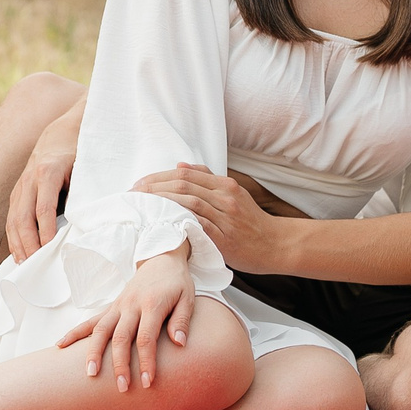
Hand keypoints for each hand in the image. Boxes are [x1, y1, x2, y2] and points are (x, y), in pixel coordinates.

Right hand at [5, 127, 78, 261]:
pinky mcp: (16, 193)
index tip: (50, 249)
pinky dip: (14, 238)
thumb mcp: (83, 170)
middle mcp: (29, 179)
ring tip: (26, 265)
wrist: (59, 136)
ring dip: (18, 244)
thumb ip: (81, 193)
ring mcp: (20, 186)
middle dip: (29, 243)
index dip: (45, 231)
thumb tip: (84, 225)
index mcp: (48, 172)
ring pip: (13, 220)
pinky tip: (19, 254)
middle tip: (37, 264)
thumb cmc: (77, 156)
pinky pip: (11, 219)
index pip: (44, 208)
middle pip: (23, 217)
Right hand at [56, 247, 194, 390]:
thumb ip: (182, 320)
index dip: (146, 361)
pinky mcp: (111, 307)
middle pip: (121, 338)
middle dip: (119, 364)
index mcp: (151, 304)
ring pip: (101, 330)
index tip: (147, 382)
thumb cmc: (177, 283)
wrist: (161, 259)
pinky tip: (60, 345)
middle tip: (122, 388)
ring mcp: (118, 306)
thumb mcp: (188, 298)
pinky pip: (90, 321)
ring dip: (93, 352)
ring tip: (89, 374)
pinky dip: (75, 333)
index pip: (146, 338)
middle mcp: (131, 306)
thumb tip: (180, 343)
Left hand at [134, 163, 292, 273]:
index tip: (140, 184)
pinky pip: (198, 224)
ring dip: (161, 202)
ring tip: (142, 206)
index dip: (159, 177)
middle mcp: (225, 196)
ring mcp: (225, 215)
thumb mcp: (234, 194)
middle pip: (183, 184)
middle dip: (154, 187)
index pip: (185, 173)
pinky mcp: (225, 236)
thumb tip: (180, 165)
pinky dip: (179, 221)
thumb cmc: (251, 222)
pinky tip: (162, 223)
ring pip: (188, 201)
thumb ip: (208, 179)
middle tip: (134, 193)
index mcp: (225, 184)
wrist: (276, 244)